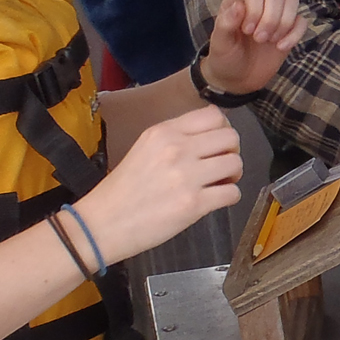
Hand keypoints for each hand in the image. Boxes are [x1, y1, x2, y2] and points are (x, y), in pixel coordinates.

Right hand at [73, 106, 242, 260]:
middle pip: (230, 137)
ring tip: (218, 184)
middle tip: (220, 166)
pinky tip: (215, 200)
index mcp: (163, 133)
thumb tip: (210, 137)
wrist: (103, 223)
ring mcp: (186, 177)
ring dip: (233, 175)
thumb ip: (175, 139)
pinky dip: (229, 197)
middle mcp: (176, 149)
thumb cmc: (122, 191)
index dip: (223, 130)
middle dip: (232, 152)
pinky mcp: (194, 204)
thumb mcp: (144, 149)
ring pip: (236, 163)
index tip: (217, 144)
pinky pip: (233, 193)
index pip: (213, 115)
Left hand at [200, 0, 305, 96]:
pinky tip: (281, 48)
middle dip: (271, 17)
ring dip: (284, 22)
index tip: (247, 30)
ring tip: (271, 41)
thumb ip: (226, 23)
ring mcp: (276, 14)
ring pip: (292, 0)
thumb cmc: (225, 57)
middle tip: (259, 39)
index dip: (255, 8)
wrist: (238, 77)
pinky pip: (302, 21)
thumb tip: (239, 6)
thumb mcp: (220, 42)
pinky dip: (295, 35)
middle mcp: (259, 2)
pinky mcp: (289, 28)